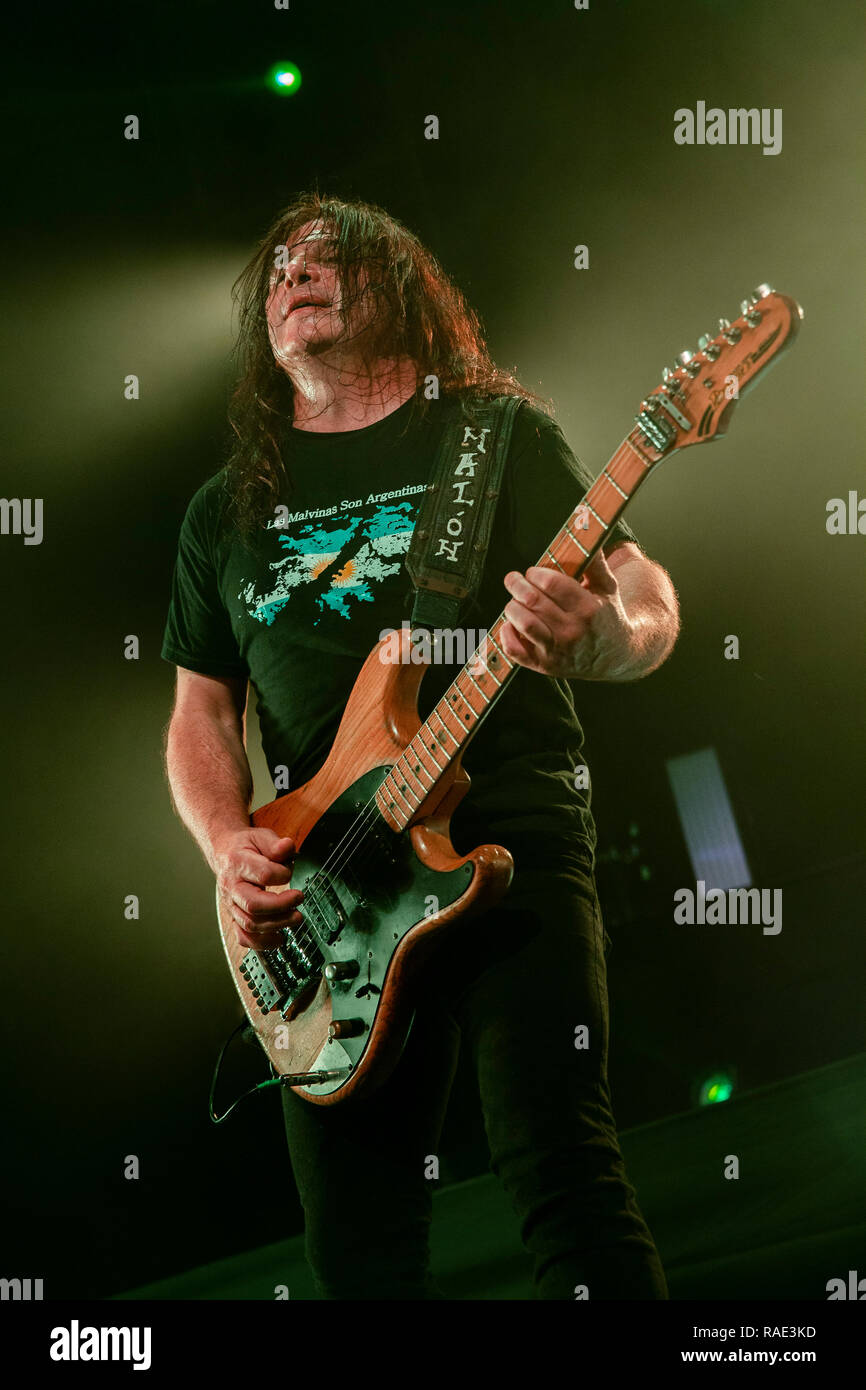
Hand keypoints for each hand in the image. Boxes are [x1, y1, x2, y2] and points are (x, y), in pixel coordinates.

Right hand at [212, 826, 302, 950]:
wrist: (224, 853)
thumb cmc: (245, 846)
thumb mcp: (260, 836)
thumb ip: (275, 844)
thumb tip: (287, 847)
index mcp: (238, 863)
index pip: (264, 874)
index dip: (283, 874)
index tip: (290, 871)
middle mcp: (231, 886)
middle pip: (253, 905)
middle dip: (280, 906)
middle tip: (299, 899)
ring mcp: (231, 904)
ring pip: (250, 924)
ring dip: (277, 925)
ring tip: (296, 918)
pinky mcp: (234, 916)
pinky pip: (244, 937)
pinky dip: (261, 943)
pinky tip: (279, 938)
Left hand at [500, 552, 634, 679]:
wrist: (615, 655)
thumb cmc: (606, 616)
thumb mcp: (608, 588)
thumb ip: (595, 562)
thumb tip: (586, 530)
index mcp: (588, 609)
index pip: (551, 583)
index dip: (536, 573)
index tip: (533, 572)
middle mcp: (572, 631)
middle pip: (532, 600)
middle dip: (516, 585)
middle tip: (513, 580)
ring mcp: (557, 651)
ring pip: (523, 623)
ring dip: (512, 607)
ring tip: (514, 602)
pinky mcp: (545, 665)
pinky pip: (515, 651)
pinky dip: (507, 634)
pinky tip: (511, 624)